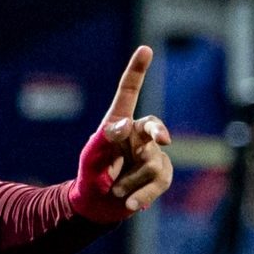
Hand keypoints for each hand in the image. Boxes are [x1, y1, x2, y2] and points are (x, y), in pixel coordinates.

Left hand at [69, 45, 173, 222]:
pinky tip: (129, 203)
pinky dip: (142, 194)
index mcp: (118, 124)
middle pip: (153, 126)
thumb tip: (124, 124)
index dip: (137, 71)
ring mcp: (151, 154)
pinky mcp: (159, 175)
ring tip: (114, 189)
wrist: (97, 204)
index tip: (145, 49)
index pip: (129, 93)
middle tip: (162, 138)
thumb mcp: (92, 154)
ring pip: (152, 162)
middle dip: (158, 130)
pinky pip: (158, 182)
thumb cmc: (91, 172)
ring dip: (129, 180)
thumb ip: (105, 138)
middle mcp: (138, 135)